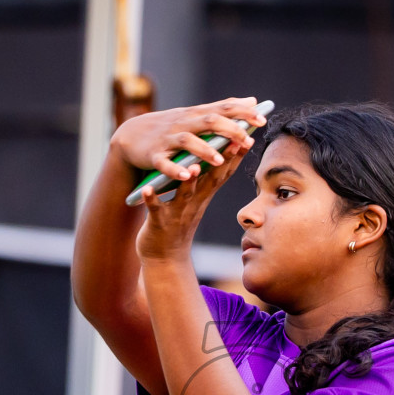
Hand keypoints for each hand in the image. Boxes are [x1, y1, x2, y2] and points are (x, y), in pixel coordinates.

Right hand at [110, 97, 265, 186]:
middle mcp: (184, 123)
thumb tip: (252, 100)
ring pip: (187, 142)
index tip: (262, 118)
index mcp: (197, 115)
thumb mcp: (196, 115)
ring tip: (219, 160)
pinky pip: (164, 163)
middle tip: (246, 138)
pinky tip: (186, 175)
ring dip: (203, 150)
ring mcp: (168, 139)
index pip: (223, 109)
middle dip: (228, 128)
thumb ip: (224, 109)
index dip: (242, 113)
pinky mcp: (154, 156)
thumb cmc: (171, 127)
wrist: (131, 136)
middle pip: (208, 121)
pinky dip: (175, 169)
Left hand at [135, 130, 253, 262]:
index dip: (235, 156)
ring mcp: (178, 214)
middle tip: (232, 143)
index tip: (246, 137)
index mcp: (203, 196)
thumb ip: (204, 180)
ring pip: (185, 195)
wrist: (164, 258)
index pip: (222, 174)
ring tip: (191, 167)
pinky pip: (156, 209)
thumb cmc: (178, 223)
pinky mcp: (159, 223)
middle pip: (211, 181)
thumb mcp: (196, 200)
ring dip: (189, 181)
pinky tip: (147, 188)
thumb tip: (215, 158)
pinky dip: (152, 199)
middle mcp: (194, 204)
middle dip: (221, 162)